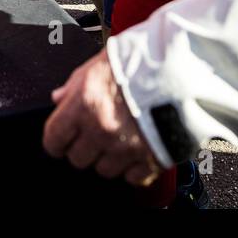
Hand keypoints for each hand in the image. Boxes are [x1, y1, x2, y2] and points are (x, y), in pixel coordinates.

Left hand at [43, 51, 161, 184]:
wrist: (183, 66)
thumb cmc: (142, 59)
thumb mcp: (100, 63)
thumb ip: (75, 84)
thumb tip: (59, 98)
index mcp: (84, 105)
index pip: (53, 140)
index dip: (57, 140)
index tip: (62, 138)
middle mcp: (102, 130)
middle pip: (77, 159)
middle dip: (84, 148)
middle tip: (96, 133)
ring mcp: (126, 147)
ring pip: (104, 170)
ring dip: (109, 158)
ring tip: (121, 137)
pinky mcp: (152, 159)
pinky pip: (134, 178)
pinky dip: (135, 167)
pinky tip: (139, 148)